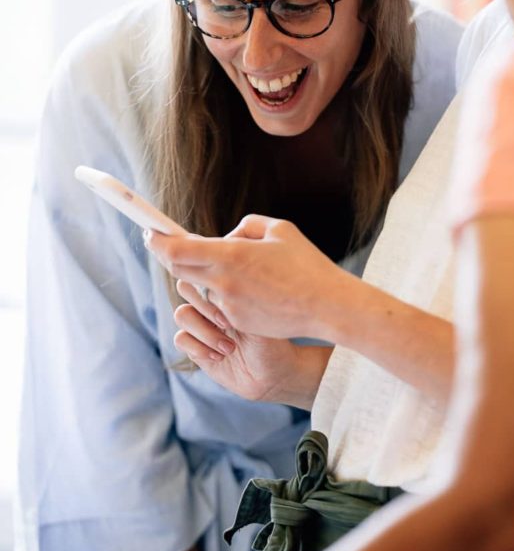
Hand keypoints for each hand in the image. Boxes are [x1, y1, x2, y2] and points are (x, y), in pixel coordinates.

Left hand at [146, 215, 346, 339]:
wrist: (326, 306)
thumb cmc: (306, 263)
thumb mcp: (279, 230)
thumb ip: (246, 227)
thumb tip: (226, 239)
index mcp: (231, 255)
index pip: (178, 250)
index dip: (159, 241)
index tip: (149, 233)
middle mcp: (223, 282)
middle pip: (179, 270)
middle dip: (170, 256)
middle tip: (169, 245)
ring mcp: (228, 307)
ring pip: (202, 287)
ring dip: (207, 275)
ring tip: (237, 268)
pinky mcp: (237, 323)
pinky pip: (221, 304)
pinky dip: (226, 293)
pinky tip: (254, 289)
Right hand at [173, 280, 307, 403]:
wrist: (274, 374)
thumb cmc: (273, 341)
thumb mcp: (260, 319)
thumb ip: (238, 301)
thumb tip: (220, 288)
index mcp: (227, 289)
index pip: (205, 271)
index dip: (211, 287)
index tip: (231, 309)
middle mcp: (211, 304)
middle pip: (185, 287)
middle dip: (203, 307)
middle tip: (227, 325)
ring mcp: (202, 324)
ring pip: (182, 315)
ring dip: (204, 332)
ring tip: (230, 348)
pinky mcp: (195, 347)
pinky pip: (180, 338)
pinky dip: (198, 348)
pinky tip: (219, 357)